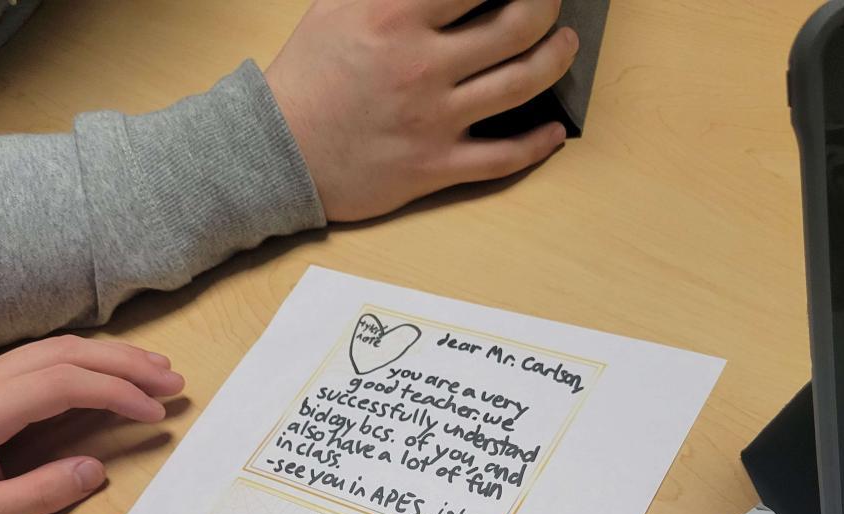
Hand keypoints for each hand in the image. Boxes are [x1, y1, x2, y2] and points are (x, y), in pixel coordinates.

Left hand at [0, 336, 183, 513]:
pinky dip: (83, 361)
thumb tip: (95, 471)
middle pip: (66, 353)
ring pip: (54, 348)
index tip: (155, 412)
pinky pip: (40, 358)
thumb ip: (40, 494)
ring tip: (153, 371)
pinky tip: (107, 372)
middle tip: (173, 381)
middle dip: (126, 363)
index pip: (65, 384)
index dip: (117, 392)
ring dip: (108, 356)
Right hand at [265, 0, 576, 220]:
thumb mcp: (340, 4)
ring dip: (557, 58)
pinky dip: (538, 145)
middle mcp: (422, 66)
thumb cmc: (308, 76)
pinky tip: (554, 131)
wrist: (278, 153)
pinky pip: (502, 159)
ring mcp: (433, 120)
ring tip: (565, 43)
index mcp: (396, 16)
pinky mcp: (434, 166)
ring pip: (522, 83)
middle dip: (548, 1)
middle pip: (517, 23)